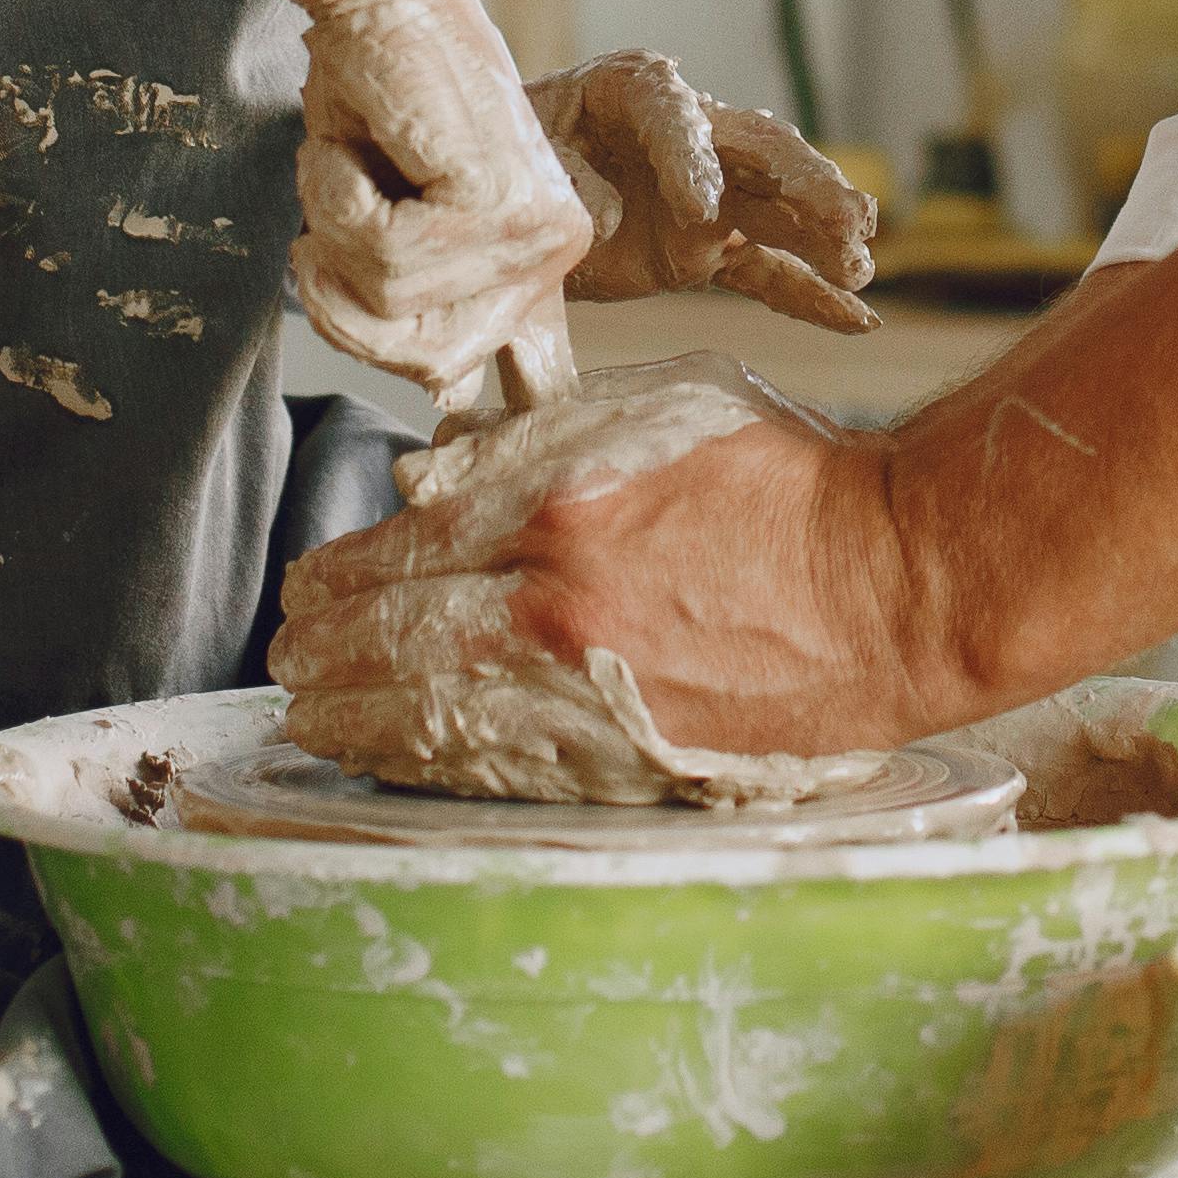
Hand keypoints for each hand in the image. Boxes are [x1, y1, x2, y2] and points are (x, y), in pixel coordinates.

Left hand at [272, 357, 938, 780]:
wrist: (890, 586)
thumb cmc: (785, 482)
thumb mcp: (659, 407)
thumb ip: (532, 443)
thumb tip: (424, 485)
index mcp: (559, 507)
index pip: (398, 550)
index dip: (338, 573)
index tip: (308, 582)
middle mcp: (555, 607)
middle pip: (388, 638)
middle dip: (322, 647)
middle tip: (286, 651)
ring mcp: (584, 694)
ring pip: (422, 716)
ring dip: (350, 715)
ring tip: (309, 710)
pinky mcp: (619, 758)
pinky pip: (487, 770)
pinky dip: (419, 763)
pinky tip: (384, 755)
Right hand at [289, 0, 590, 420]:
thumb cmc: (374, 92)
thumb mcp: (393, 221)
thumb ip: (424, 305)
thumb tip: (448, 395)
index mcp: (539, 257)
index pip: (499, 376)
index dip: (458, 392)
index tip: (445, 408)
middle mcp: (559, 249)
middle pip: (421, 361)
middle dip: (345, 299)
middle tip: (332, 215)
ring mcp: (537, 227)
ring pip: (390, 309)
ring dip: (334, 234)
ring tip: (355, 161)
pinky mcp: (500, 199)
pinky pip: (382, 256)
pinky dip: (337, 199)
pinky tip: (362, 143)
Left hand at [526, 54, 880, 333]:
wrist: (497, 191)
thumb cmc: (507, 156)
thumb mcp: (522, 159)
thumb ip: (566, 182)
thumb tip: (610, 220)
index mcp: (634, 89)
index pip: (677, 118)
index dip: (691, 160)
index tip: (701, 211)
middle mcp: (688, 133)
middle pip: (760, 152)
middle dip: (807, 187)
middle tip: (848, 222)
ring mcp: (705, 194)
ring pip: (776, 209)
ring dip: (823, 236)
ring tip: (862, 267)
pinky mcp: (702, 248)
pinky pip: (761, 270)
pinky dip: (806, 294)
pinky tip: (857, 320)